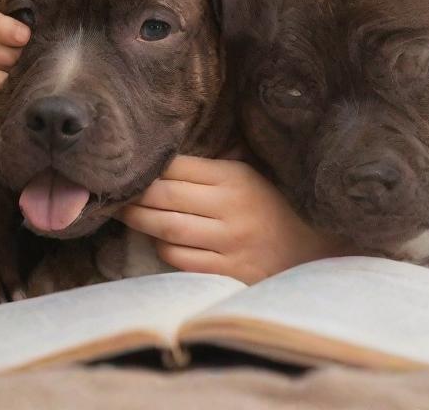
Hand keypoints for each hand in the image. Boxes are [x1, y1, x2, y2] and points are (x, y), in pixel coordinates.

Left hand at [113, 155, 347, 283]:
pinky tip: (159, 239)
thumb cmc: (275, 205)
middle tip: (111, 192)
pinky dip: (163, 249)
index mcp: (234, 178)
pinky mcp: (227, 274)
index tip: (128, 167)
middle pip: (162, 199)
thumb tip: (162, 154)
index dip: (148, 168)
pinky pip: (180, 262)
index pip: (176, 167)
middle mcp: (229, 210)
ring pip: (166, 231)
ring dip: (141, 223)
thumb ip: (212, 166)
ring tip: (127, 214)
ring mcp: (228, 245)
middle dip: (132, 196)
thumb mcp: (250, 173)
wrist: (317, 250)